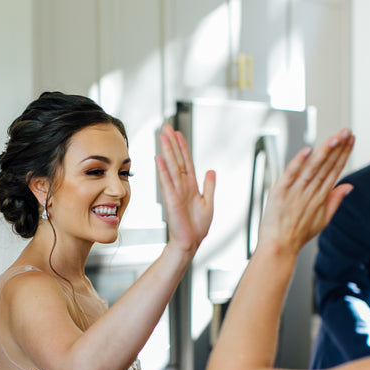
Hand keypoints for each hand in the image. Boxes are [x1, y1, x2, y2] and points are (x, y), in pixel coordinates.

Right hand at [155, 125, 214, 255]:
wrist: (190, 242)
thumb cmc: (197, 227)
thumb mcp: (208, 203)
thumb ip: (209, 186)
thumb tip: (211, 170)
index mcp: (191, 186)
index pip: (186, 161)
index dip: (183, 147)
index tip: (177, 133)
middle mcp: (182, 186)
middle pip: (177, 160)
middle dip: (172, 143)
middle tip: (166, 127)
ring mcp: (176, 192)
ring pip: (171, 167)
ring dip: (167, 151)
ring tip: (163, 136)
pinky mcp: (171, 200)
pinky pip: (166, 182)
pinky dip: (163, 170)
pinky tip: (159, 158)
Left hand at [259, 129, 354, 254]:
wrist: (279, 247)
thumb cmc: (298, 235)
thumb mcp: (323, 220)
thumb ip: (335, 200)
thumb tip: (349, 185)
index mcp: (321, 197)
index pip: (335, 170)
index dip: (344, 154)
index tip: (351, 140)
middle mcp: (310, 193)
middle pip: (327, 166)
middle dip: (339, 147)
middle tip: (347, 131)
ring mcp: (295, 192)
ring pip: (313, 167)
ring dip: (324, 151)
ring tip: (335, 137)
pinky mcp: (279, 192)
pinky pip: (290, 174)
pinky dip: (298, 162)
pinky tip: (307, 150)